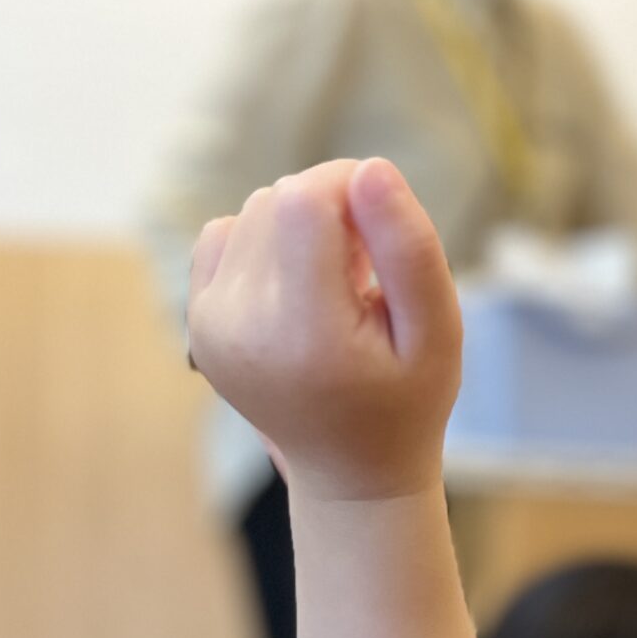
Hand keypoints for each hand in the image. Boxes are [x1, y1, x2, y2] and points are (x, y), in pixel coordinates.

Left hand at [186, 158, 461, 503]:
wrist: (348, 470)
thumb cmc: (406, 400)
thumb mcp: (438, 331)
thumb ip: (410, 249)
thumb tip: (370, 168)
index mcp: (304, 332)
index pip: (304, 198)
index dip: (351, 189)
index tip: (382, 231)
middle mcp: (241, 327)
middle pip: (279, 198)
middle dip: (331, 214)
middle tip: (365, 277)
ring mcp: (210, 326)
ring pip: (254, 211)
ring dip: (301, 230)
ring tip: (335, 289)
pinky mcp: (198, 321)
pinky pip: (224, 233)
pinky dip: (264, 245)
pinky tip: (298, 289)